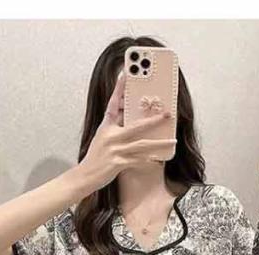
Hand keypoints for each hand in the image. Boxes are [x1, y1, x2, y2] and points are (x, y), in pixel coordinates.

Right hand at [77, 71, 176, 189]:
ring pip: (142, 144)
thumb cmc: (96, 157)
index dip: (119, 89)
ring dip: (160, 142)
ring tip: (173, 140)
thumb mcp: (102, 137)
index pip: (113, 104)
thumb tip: (127, 116)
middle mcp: (111, 135)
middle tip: (168, 114)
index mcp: (105, 126)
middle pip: (137, 125)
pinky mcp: (118, 163)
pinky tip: (160, 160)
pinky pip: (139, 161)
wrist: (84, 175)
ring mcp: (115, 149)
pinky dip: (150, 160)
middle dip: (154, 120)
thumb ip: (115, 126)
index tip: (125, 74)